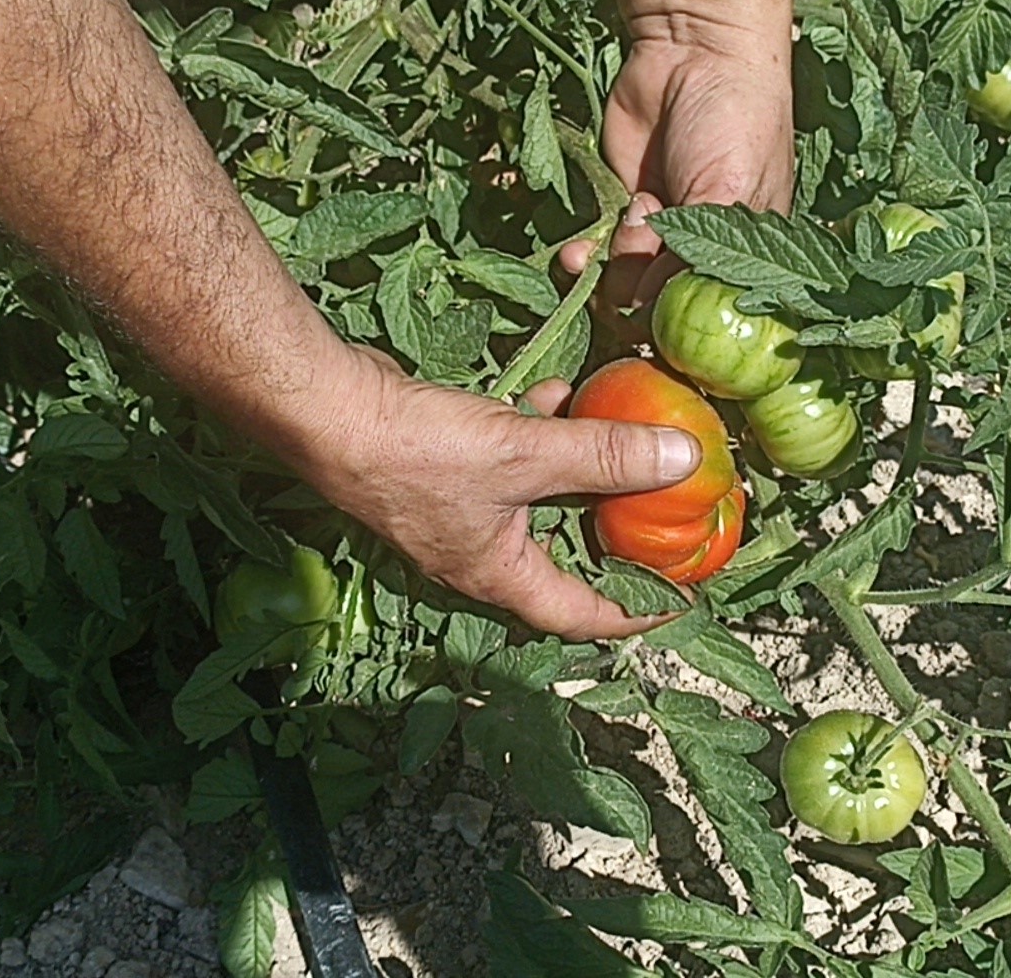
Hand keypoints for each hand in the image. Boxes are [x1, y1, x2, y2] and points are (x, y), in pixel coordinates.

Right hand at [275, 347, 702, 639]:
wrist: (327, 412)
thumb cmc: (416, 452)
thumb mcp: (525, 454)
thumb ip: (606, 455)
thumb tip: (683, 458)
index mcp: (499, 575)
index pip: (581, 615)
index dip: (636, 612)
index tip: (682, 598)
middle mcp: (477, 555)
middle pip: (564, 559)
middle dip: (614, 536)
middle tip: (664, 520)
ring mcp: (456, 513)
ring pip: (537, 503)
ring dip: (579, 475)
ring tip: (626, 450)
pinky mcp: (441, 470)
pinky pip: (508, 463)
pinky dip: (537, 435)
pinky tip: (558, 394)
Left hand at [560, 32, 795, 326]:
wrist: (692, 51)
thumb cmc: (736, 123)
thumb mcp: (729, 196)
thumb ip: (693, 261)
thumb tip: (652, 317)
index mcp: (748, 263)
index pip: (710, 326)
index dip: (679, 337)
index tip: (657, 330)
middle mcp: (702, 257)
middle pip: (658, 315)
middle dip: (637, 295)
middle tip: (644, 248)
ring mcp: (659, 236)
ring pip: (621, 289)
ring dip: (612, 269)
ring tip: (634, 214)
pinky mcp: (621, 211)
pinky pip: (596, 257)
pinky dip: (583, 261)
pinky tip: (577, 252)